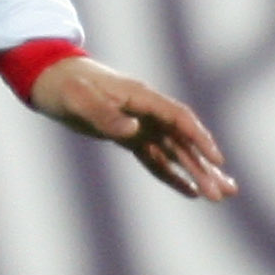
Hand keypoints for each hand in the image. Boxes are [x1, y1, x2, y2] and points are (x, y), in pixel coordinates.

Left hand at [29, 56, 237, 200]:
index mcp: (141, 97)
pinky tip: (190, 192)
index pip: (179, 119)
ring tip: (219, 196)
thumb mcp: (78, 98)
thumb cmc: (64, 84)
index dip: (199, 139)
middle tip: (226, 192)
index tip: (217, 160)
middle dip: (204, 166)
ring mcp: (139, 124)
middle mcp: (146, 112)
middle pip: (182, 141)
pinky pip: (155, 158)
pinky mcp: (128, 137)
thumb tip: (133, 130)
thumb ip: (104, 114)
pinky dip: (171, 174)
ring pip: (174, 152)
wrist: (49, 78)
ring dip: (196, 173)